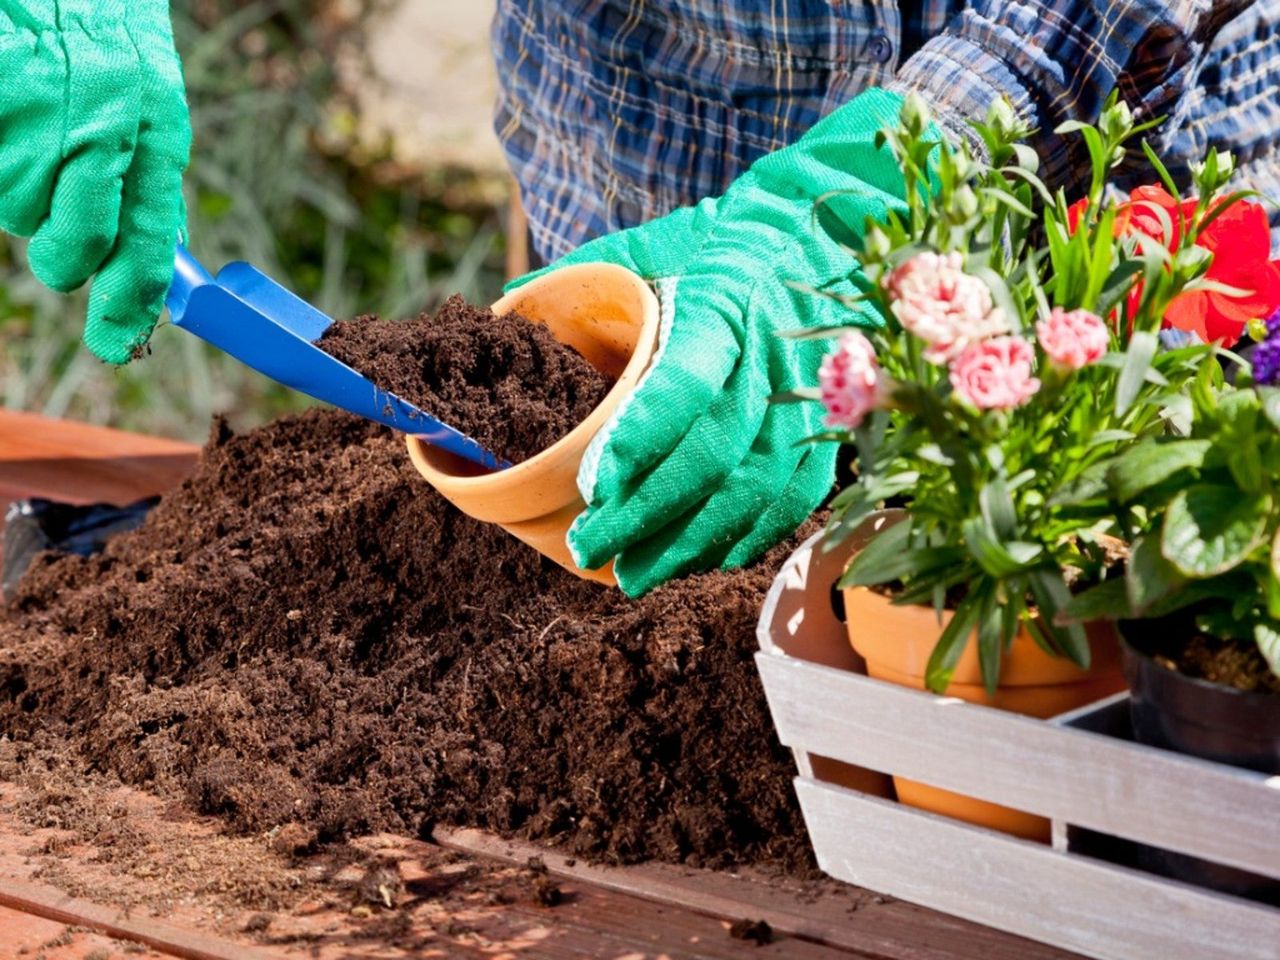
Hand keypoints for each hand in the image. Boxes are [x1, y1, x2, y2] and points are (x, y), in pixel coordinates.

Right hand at [0, 0, 190, 363]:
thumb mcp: (148, 98)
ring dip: (23, 190)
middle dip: (65, 251)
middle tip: (60, 219)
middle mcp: (98, 130)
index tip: (115, 344)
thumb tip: (153, 258)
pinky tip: (9, 120)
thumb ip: (149, 178)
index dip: (126, 304)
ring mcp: (34, 120)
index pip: (145, 246)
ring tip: (33, 130)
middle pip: (73, 244)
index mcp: (153, 132)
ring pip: (21, 212)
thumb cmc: (99, 29)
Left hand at [509, 88, 911, 594]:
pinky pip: (796, 495)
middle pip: (714, 453)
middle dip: (648, 514)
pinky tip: (706, 559)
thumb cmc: (726, 239)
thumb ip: (591, 274)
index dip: (641, 441)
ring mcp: (807, 396)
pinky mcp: (829, 424)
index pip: (683, 383)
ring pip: (756, 487)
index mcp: (721, 305)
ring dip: (693, 542)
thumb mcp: (658, 240)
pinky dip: (750, 535)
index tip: (595, 486)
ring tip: (637, 573)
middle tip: (592, 548)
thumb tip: (511, 300)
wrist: (826, 230)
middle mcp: (769, 356)